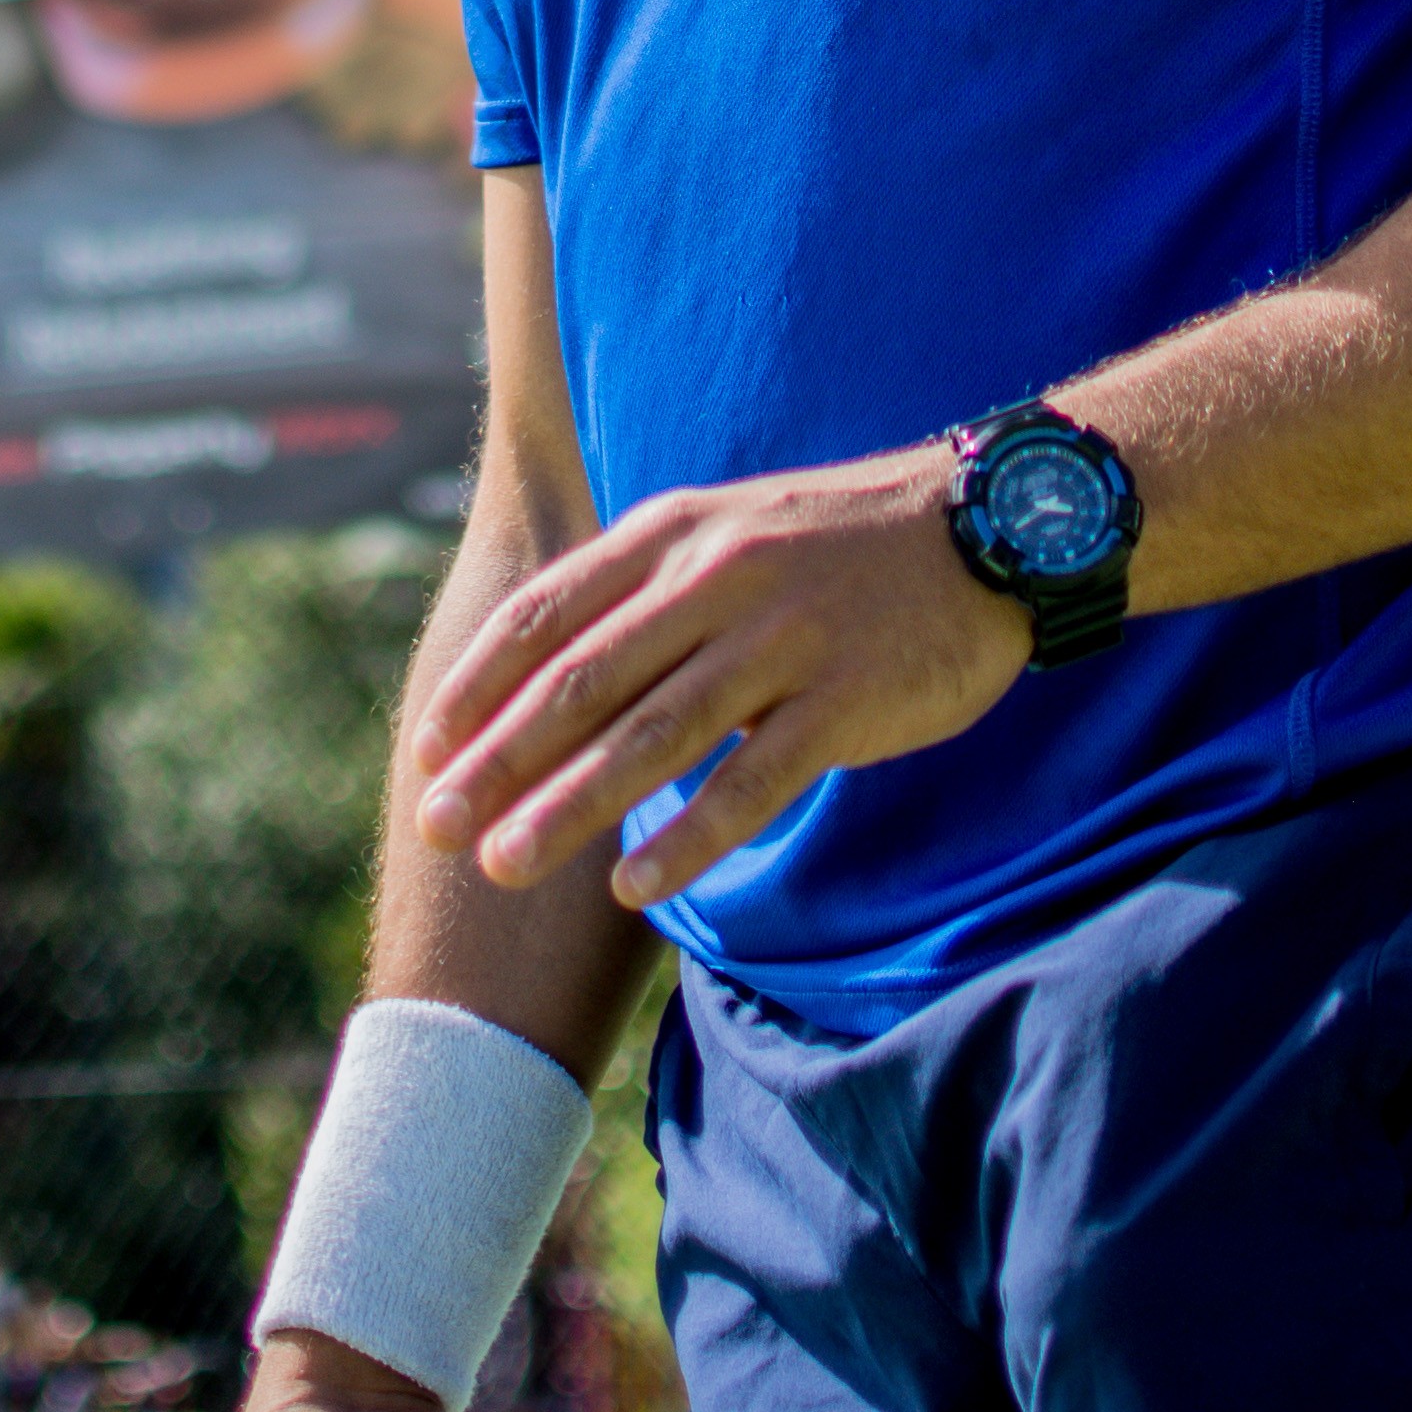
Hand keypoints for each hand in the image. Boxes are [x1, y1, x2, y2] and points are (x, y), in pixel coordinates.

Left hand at [409, 441, 1027, 909]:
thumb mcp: (725, 531)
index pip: (548, 613)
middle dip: (500, 760)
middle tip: (438, 827)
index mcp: (673, 534)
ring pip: (652, 734)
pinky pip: (752, 779)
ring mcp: (781, 637)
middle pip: (583, 681)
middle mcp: (715, 579)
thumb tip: (546, 666)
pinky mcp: (844, 698)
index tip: (426, 750)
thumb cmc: (837, 545)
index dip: (480, 686)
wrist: (986, 526)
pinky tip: (635, 885)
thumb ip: (642, 589)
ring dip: (570, 806)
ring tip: (505, 867)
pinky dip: (688, 835)